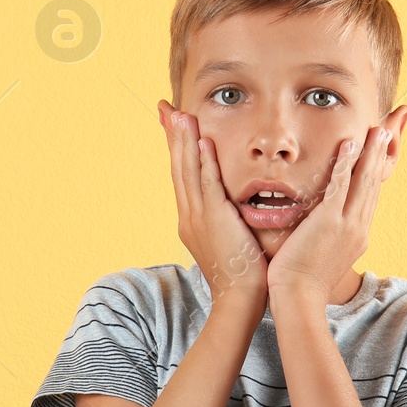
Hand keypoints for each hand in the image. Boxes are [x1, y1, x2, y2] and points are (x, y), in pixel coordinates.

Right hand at [157, 99, 267, 311]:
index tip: (172, 124)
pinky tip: (201, 143)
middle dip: (172, 136)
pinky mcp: (214, 220)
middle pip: (178, 168)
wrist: (238, 299)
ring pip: (188, 172)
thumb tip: (229, 204)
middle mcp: (189, 215)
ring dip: (183, 141)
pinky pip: (207, 186)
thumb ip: (224, 218)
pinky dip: (203, 164)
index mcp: (191, 219)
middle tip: (167, 108)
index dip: (176, 148)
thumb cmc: (240, 273)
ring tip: (180, 114)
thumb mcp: (227, 239)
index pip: (182, 175)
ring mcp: (198, 217)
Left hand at [266, 124, 390, 299]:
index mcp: (358, 236)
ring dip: (370, 152)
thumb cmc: (303, 283)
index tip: (378, 153)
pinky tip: (349, 144)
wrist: (299, 298)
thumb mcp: (324, 257)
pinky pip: (341, 185)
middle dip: (380, 156)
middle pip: (373, 184)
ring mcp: (347, 224)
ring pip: (363, 181)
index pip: (370, 197)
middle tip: (385, 131)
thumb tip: (324, 231)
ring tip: (377, 130)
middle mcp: (359, 228)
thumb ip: (329, 239)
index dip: (375, 173)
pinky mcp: (330, 221)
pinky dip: (346, 163)